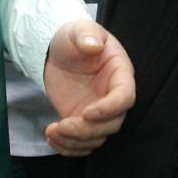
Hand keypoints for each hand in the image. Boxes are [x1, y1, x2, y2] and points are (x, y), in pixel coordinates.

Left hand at [42, 20, 134, 155]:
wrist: (59, 52)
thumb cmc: (73, 38)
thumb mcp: (79, 30)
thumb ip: (87, 35)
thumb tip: (92, 45)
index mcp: (120, 74)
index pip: (125, 97)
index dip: (109, 109)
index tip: (86, 113)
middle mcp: (113, 97)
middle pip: (112, 124)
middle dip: (87, 130)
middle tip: (63, 126)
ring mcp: (99, 112)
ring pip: (97, 138)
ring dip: (75, 142)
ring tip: (52, 132)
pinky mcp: (83, 122)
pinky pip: (82, 143)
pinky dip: (68, 147)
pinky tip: (52, 138)